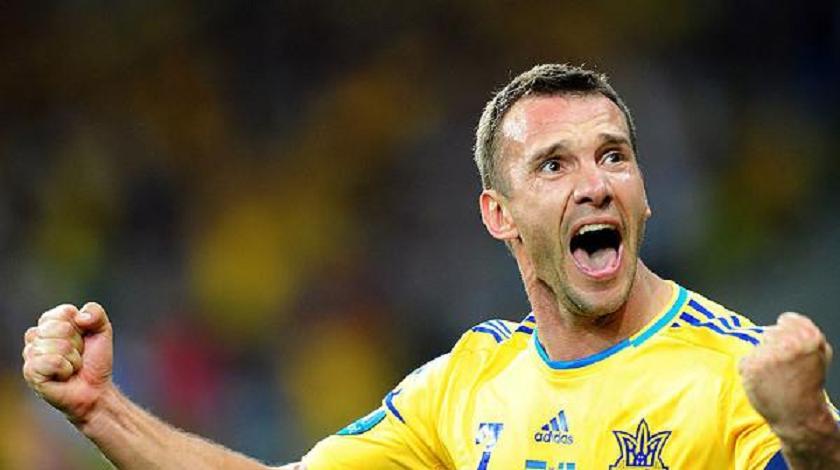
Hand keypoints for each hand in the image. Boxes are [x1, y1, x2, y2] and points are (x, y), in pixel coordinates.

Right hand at [22, 302, 113, 423]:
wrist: (95, 389)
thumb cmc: (94, 360)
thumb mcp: (102, 330)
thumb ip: (96, 312)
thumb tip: (80, 316)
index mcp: (50, 322)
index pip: (65, 312)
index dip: (81, 327)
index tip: (83, 339)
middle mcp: (36, 336)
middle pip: (61, 328)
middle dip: (77, 344)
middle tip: (77, 355)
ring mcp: (30, 354)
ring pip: (58, 346)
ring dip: (73, 359)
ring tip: (71, 367)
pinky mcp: (31, 372)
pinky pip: (52, 361)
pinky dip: (65, 369)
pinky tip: (63, 376)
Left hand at [739, 312, 834, 439]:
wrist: (798, 414)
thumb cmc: (809, 385)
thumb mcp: (821, 354)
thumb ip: (807, 334)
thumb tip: (786, 320)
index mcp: (808, 337)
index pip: (787, 319)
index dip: (787, 332)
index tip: (790, 346)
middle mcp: (786, 343)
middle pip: (769, 332)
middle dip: (773, 346)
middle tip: (783, 366)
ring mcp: (766, 354)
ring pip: (757, 346)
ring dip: (761, 358)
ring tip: (775, 376)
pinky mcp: (750, 366)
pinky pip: (745, 360)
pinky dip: (751, 370)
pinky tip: (764, 382)